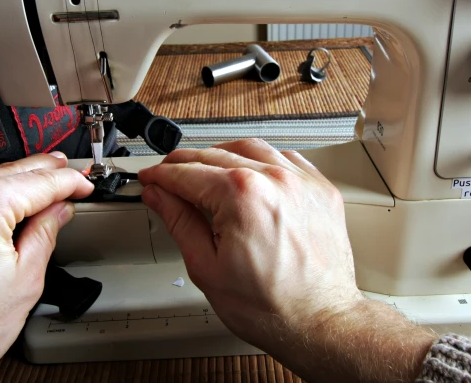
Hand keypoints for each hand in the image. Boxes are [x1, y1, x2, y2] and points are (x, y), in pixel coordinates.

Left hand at [0, 152, 92, 382]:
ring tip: (38, 185)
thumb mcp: (23, 283)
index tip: (83, 185)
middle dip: (43, 170)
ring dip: (11, 181)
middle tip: (67, 172)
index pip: (39, 181)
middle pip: (9, 170)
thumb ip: (45, 235)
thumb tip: (57, 211)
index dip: (70, 181)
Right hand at [139, 139, 434, 382]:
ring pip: (250, 148)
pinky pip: (284, 157)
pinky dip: (260, 159)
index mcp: (241, 195)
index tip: (151, 179)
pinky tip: (249, 171)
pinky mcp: (319, 188)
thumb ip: (179, 222)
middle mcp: (273, 178)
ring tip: (204, 170)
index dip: (160, 176)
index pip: (187, 173)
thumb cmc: (271, 306)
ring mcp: (300, 181)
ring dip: (221, 154)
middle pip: (215, 155)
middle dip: (185, 164)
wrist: (320, 323)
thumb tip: (160, 196)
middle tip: (168, 177)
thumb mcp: (206, 267)